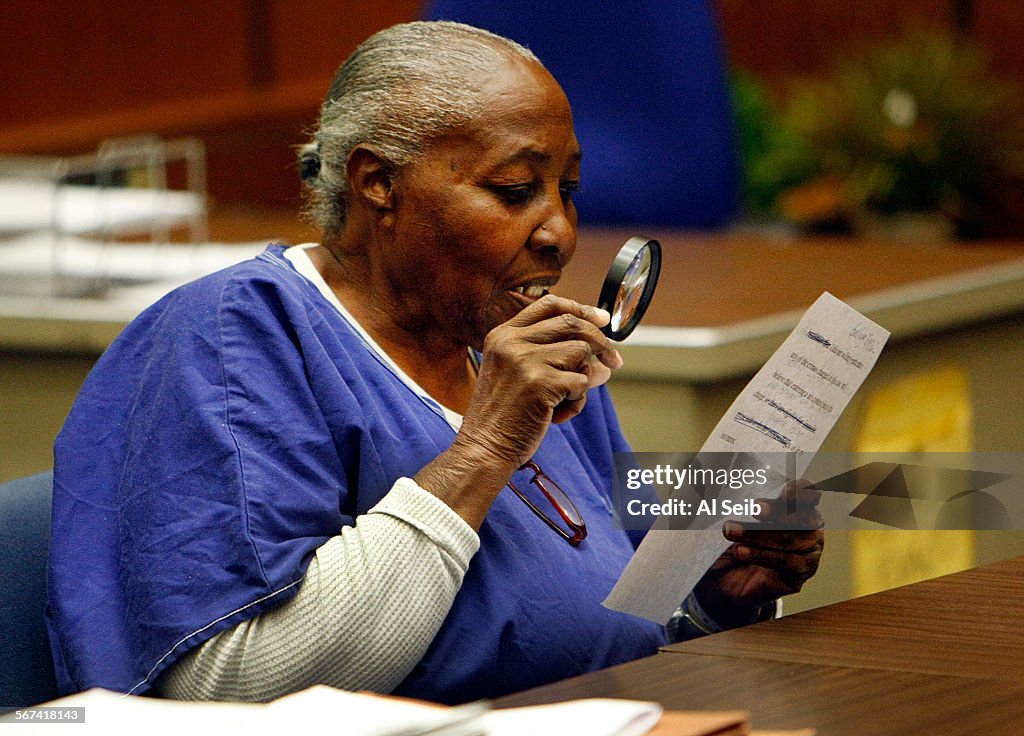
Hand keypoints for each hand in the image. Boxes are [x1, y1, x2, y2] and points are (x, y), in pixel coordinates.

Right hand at [455, 295, 622, 467]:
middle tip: (614, 361)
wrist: (484, 448)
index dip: (580, 309)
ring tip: (564, 401)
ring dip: (582, 380)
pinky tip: (557, 416)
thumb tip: (602, 363)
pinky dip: (577, 403)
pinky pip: (581, 384)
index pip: (549, 305)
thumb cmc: (503, 417)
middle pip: (572, 323)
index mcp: (503, 335)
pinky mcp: (541, 383)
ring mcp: (525, 361)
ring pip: (581, 353)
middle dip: (601, 342)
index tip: (602, 318)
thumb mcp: (522, 378)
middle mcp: (512, 342)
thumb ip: (556, 361)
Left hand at [694, 479, 823, 627]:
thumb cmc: (731, 538)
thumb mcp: (731, 516)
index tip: (783, 493)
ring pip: (789, 539)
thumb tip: (719, 481)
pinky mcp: (800, 573)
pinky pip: (785, 562)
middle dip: (777, 511)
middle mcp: (808, 526)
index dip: (799, 491)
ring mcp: (808, 551)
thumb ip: (736, 501)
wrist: (724, 576)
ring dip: (759, 534)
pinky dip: (762, 555)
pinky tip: (741, 551)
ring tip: (730, 531)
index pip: (807, 493)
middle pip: (801, 516)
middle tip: (755, 508)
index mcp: (796, 504)